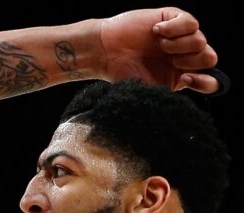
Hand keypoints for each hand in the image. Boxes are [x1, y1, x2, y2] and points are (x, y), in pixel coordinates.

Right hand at [99, 7, 218, 92]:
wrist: (104, 52)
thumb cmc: (122, 73)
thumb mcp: (148, 90)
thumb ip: (169, 93)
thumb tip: (190, 86)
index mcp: (180, 76)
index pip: (209, 81)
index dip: (205, 81)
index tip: (185, 79)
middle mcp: (183, 56)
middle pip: (209, 57)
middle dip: (190, 60)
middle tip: (169, 60)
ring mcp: (179, 37)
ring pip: (201, 40)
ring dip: (179, 45)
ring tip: (159, 45)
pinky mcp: (172, 18)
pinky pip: (190, 22)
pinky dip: (175, 28)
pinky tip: (157, 31)